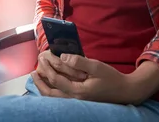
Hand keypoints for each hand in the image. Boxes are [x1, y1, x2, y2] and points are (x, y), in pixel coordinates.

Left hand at [31, 55, 158, 104]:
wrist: (124, 91)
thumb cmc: (111, 78)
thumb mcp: (96, 67)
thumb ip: (79, 62)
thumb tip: (63, 57)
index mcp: (79, 91)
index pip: (57, 81)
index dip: (47, 69)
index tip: (42, 59)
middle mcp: (75, 99)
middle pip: (51, 94)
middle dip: (40, 82)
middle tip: (33, 71)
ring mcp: (77, 101)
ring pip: (54, 97)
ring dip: (43, 87)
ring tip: (37, 77)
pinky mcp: (79, 100)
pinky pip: (60, 97)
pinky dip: (51, 91)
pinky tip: (49, 83)